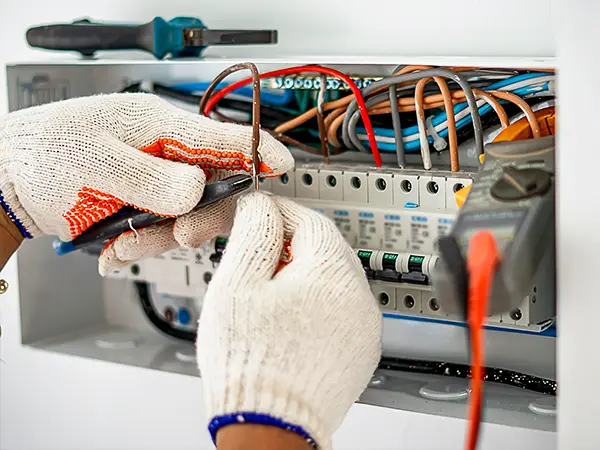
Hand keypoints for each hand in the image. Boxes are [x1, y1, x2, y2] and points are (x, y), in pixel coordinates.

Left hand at [0, 93, 292, 273]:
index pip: (219, 136)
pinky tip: (117, 248)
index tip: (281, 165)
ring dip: (162, 237)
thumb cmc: (43, 158)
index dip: (255, 150)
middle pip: (215, 182)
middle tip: (182, 233)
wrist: (9, 182)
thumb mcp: (95, 166)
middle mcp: (164, 152)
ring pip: (189, 213)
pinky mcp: (146, 202)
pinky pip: (163, 227)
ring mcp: (156, 178)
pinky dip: (143, 244)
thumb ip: (149, 178)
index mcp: (157, 125)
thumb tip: (198, 188)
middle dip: (202, 215)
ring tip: (126, 245)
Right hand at [196, 193, 381, 449]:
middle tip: (256, 256)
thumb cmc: (252, 361)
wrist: (270, 427)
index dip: (279, 213)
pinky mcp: (360, 351)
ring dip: (302, 277)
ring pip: (332, 281)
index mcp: (333, 272)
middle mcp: (359, 297)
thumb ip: (254, 233)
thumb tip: (262, 207)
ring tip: (265, 297)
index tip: (259, 214)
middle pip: (324, 250)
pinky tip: (287, 322)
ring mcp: (364, 327)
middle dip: (289, 246)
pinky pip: (339, 311)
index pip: (309, 220)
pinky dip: (315, 306)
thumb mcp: (239, 282)